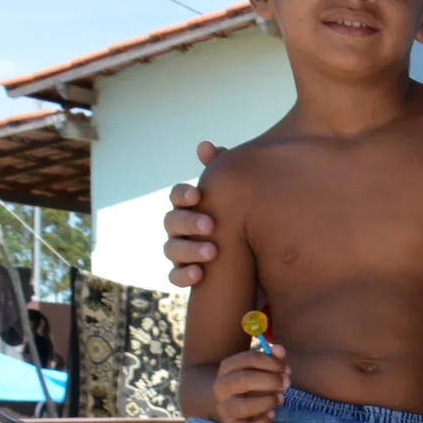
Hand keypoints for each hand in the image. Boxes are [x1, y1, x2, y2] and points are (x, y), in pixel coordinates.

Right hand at [163, 141, 224, 287]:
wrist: (250, 262)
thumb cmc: (237, 221)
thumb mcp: (234, 197)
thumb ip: (221, 170)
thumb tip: (204, 145)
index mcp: (190, 206)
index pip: (178, 196)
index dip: (183, 195)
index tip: (197, 195)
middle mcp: (180, 228)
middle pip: (172, 221)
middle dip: (189, 222)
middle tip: (210, 225)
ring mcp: (180, 252)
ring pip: (172, 249)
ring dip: (190, 250)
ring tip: (212, 252)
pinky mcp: (185, 275)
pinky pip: (175, 276)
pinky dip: (184, 275)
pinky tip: (199, 274)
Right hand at [212, 343, 288, 422]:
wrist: (225, 401)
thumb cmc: (248, 381)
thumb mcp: (257, 367)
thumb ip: (271, 358)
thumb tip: (280, 350)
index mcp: (227, 367)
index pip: (249, 359)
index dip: (272, 362)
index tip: (286, 368)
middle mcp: (222, 387)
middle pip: (244, 380)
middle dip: (271, 380)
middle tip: (287, 382)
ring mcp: (225, 408)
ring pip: (243, 406)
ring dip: (267, 402)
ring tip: (280, 398)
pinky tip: (272, 415)